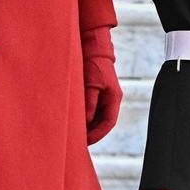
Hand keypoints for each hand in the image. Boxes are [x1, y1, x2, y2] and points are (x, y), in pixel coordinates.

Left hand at [81, 27, 122, 144]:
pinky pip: (93, 110)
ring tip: (75, 133)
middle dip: (92, 133)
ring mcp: (105, 95)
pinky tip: (75, 120)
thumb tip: (87, 122)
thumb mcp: (91, 85)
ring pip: (98, 117)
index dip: (98, 135)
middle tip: (78, 142)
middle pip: (104, 122)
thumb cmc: (94, 64)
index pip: (109, 123)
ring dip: (88, 126)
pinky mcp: (97, 92)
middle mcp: (111, 98)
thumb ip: (90, 104)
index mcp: (114, 98)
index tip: (85, 143)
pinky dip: (85, 117)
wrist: (93, 46)